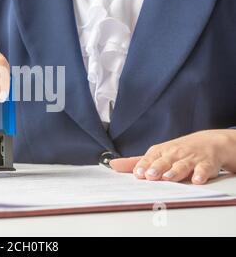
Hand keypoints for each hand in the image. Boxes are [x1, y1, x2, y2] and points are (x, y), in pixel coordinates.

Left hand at [110, 130, 235, 183]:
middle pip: (165, 161)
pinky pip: (204, 169)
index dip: (144, 166)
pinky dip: (201, 174)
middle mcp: (174, 154)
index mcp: (161, 152)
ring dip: (175, 171)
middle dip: (157, 168)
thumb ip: (135, 162)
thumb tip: (112, 165)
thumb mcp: (157, 154)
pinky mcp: (207, 164)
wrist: (209, 142)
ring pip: (182, 165)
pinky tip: (196, 180)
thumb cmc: (178, 151)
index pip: (150, 159)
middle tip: (150, 175)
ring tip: (168, 178)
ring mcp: (191, 159)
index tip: (138, 174)